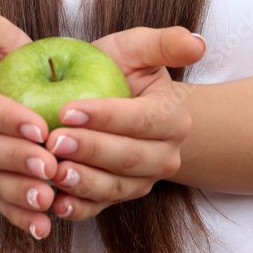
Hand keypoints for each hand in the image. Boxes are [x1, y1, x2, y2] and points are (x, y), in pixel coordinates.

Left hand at [44, 26, 205, 221]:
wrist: (113, 97)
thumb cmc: (122, 69)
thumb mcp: (137, 48)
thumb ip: (166, 43)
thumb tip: (199, 43)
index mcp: (172, 117)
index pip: (141, 120)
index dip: (105, 117)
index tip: (68, 110)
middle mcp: (164, 155)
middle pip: (129, 158)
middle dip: (90, 151)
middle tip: (53, 141)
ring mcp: (143, 180)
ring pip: (116, 187)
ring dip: (83, 183)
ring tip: (53, 171)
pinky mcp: (120, 196)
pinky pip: (100, 208)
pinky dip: (79, 209)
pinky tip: (57, 203)